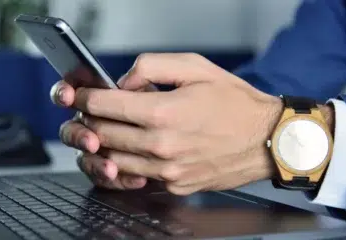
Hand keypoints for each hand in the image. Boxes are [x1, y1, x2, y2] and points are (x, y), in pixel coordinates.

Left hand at [69, 53, 283, 194]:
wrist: (267, 140)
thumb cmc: (234, 103)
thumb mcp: (195, 67)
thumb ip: (151, 66)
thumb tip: (123, 82)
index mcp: (163, 112)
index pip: (105, 105)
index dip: (84, 98)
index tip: (78, 95)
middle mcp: (161, 145)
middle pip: (103, 134)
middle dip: (89, 121)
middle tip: (89, 112)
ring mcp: (167, 170)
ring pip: (113, 159)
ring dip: (104, 144)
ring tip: (109, 130)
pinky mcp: (175, 185)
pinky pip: (137, 176)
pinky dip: (126, 164)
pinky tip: (132, 150)